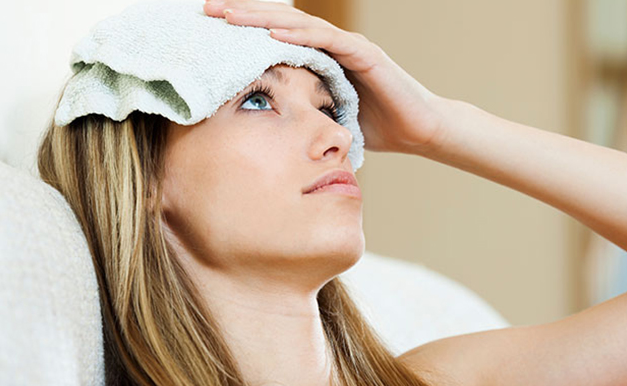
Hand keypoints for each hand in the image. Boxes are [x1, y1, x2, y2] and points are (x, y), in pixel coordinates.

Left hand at [203, 0, 447, 154]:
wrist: (421, 130)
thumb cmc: (378, 126)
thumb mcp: (330, 118)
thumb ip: (305, 114)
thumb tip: (271, 132)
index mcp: (322, 57)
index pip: (276, 36)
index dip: (245, 29)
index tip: (211, 29)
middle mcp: (332, 45)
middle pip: (281, 22)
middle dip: (243, 14)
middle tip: (206, 10)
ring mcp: (349, 46)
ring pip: (299, 25)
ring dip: (263, 18)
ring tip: (229, 15)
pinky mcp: (365, 55)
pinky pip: (327, 41)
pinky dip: (299, 36)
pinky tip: (272, 35)